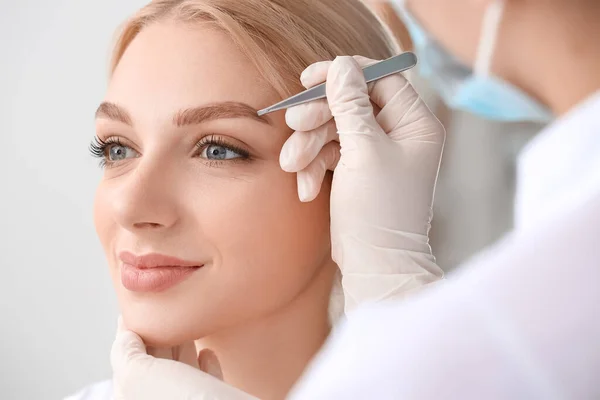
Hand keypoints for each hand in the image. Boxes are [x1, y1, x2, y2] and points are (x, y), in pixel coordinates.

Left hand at [111, 317, 257, 399]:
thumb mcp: (138, 373)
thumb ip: (126, 352)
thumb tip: (126, 334)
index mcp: (132, 397)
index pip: (126, 360)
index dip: (131, 333)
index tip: (140, 308)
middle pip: (153, 364)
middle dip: (157, 336)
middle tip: (163, 308)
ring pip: (180, 371)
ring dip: (181, 346)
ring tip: (185, 323)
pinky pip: (207, 382)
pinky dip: (205, 364)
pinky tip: (207, 351)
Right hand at [281, 56, 444, 310]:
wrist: (374, 265)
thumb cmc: (378, 211)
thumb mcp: (363, 151)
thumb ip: (350, 105)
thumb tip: (341, 66)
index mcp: (415, 124)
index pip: (380, 78)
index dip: (344, 75)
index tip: (309, 78)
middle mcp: (399, 134)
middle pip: (352, 103)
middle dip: (319, 116)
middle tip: (294, 125)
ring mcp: (377, 153)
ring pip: (335, 128)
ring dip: (309, 145)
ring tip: (293, 166)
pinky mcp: (358, 170)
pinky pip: (331, 152)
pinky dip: (314, 166)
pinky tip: (307, 190)